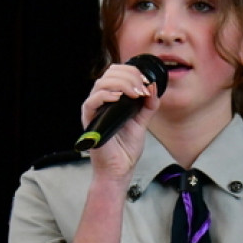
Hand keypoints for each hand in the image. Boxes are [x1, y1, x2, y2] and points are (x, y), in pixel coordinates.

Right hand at [81, 63, 160, 177]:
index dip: (133, 72)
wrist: (119, 169)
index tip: (147, 82)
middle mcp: (100, 101)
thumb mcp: (142, 122)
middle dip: (130, 76)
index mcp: (111, 99)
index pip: (117, 73)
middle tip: (143, 89)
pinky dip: (106, 95)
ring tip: (136, 94)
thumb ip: (148, 105)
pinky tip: (119, 98)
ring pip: (101, 83)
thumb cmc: (125, 149)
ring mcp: (94, 110)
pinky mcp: (89, 121)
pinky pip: (92, 101)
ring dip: (122, 84)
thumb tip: (153, 86)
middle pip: (109, 73)